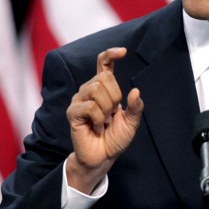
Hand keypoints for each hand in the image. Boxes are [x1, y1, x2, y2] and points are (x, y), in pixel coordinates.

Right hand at [65, 47, 142, 193]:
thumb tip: (135, 91)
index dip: (111, 54)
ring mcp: (79, 100)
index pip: (104, 64)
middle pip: (104, 78)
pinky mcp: (73, 112)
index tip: (123, 51)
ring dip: (107, 109)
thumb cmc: (115, 139)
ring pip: (97, 90)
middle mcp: (88, 90)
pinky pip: (90, 107)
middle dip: (115, 97)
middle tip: (112, 114)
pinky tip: (97, 126)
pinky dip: (99, 118)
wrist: (102, 158)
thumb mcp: (131, 123)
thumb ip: (135, 107)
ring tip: (104, 121)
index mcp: (102, 88)